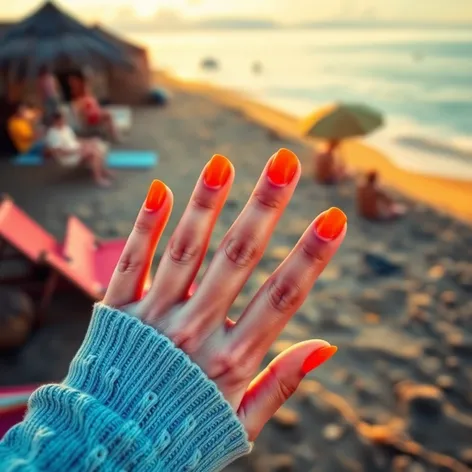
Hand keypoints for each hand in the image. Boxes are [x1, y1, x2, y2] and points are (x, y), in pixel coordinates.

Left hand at [103, 149, 346, 440]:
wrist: (109, 452)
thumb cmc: (183, 435)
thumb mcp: (241, 423)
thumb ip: (282, 383)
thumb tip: (326, 346)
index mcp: (232, 360)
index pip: (283, 296)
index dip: (312, 255)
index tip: (334, 217)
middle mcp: (195, 332)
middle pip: (238, 259)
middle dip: (265, 207)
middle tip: (284, 162)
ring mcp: (153, 318)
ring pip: (186, 251)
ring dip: (206, 204)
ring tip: (223, 162)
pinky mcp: (118, 312)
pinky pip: (133, 261)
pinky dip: (146, 226)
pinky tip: (162, 189)